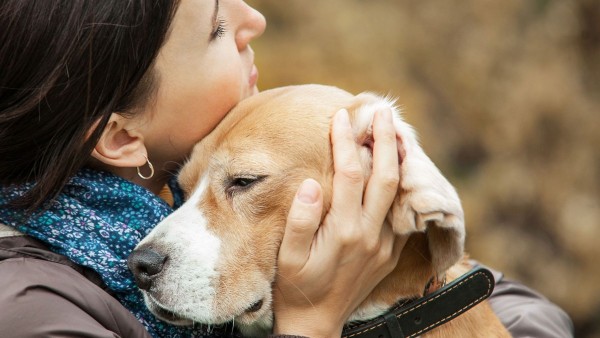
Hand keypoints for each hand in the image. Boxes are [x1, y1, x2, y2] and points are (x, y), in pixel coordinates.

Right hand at [272, 108, 407, 336]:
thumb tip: (311, 183)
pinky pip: (401, 212)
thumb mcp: (287, 257)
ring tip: (397, 131)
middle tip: (383, 111)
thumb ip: (300, 220)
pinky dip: (401, 185)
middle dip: (385, 140)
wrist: (317, 323)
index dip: (346, 142)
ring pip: (399, 193)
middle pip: (386, 176)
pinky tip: (397, 168)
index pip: (350, 174)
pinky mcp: (391, 252)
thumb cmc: (296, 287)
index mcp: (344, 231)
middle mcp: (370, 235)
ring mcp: (385, 244)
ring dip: (399, 159)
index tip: (341, 117)